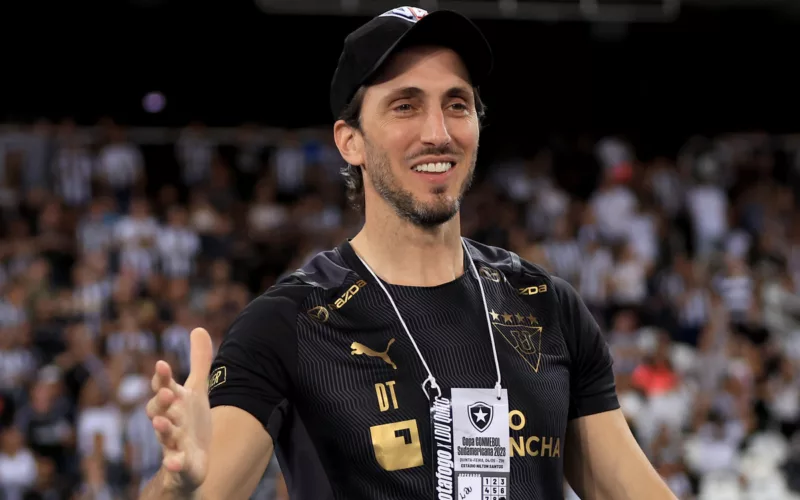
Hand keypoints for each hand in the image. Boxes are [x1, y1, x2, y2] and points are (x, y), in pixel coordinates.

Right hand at [146, 327, 213, 492]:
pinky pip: (175, 464)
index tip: (162, 364)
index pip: (164, 387)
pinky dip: (174, 464)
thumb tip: (199, 328)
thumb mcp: (197, 390)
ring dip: (162, 429)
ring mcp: (172, 443)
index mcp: (173, 403)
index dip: (162, 377)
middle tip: (167, 393)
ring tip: (161, 423)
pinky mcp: (180, 464)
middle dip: (161, 401)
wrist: (190, 461)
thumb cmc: (190, 421)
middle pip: (159, 410)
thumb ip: (199, 362)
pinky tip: (174, 463)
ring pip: (164, 435)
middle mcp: (169, 421)